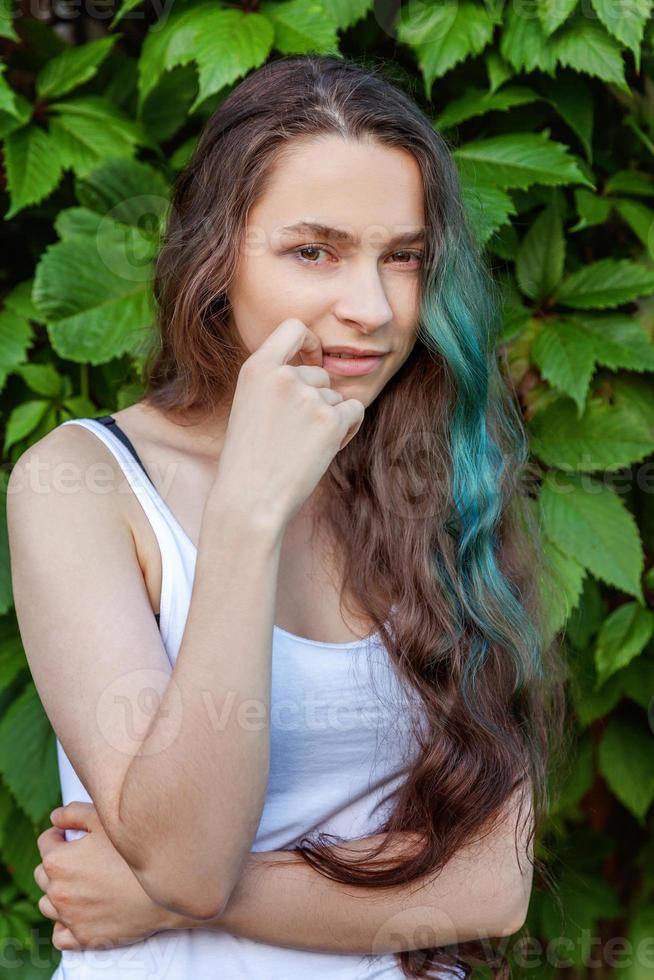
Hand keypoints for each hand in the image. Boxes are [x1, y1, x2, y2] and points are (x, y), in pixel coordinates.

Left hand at [34, 801, 178, 950]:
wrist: (165, 887)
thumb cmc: (135, 851)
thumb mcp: (105, 820)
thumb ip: (73, 813)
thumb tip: (55, 818)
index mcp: (58, 861)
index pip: (45, 842)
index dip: (59, 834)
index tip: (71, 835)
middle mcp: (58, 891)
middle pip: (43, 874)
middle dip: (57, 863)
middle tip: (80, 858)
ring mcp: (70, 917)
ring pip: (48, 904)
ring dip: (58, 893)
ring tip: (81, 884)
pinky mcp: (84, 937)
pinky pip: (60, 935)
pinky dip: (64, 924)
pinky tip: (79, 912)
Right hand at [213, 318, 364, 526]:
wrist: (250, 499)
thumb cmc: (248, 461)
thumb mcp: (250, 406)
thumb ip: (276, 383)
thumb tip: (318, 371)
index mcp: (256, 368)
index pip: (293, 328)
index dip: (309, 342)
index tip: (311, 358)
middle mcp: (283, 376)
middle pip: (319, 374)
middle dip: (317, 401)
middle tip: (296, 435)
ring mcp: (309, 396)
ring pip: (336, 397)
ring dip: (329, 419)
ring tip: (303, 448)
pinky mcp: (331, 420)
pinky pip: (354, 411)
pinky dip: (348, 428)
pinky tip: (326, 448)